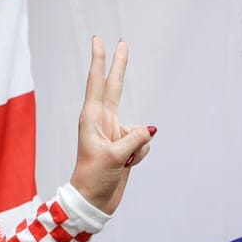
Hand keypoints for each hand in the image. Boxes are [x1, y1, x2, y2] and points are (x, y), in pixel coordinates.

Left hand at [69, 37, 154, 214]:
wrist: (94, 201)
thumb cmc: (94, 177)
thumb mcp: (113, 156)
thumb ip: (134, 139)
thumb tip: (149, 130)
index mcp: (91, 118)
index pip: (97, 83)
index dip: (100, 61)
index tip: (100, 40)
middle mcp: (102, 121)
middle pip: (114, 88)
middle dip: (118, 66)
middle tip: (122, 43)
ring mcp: (114, 133)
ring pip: (140, 130)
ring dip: (136, 148)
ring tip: (119, 163)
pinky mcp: (125, 146)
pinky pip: (143, 144)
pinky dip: (139, 156)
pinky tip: (127, 166)